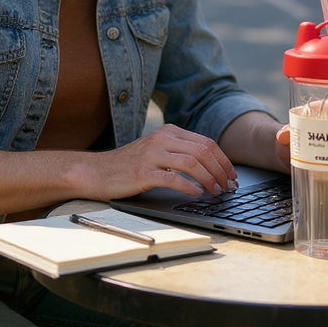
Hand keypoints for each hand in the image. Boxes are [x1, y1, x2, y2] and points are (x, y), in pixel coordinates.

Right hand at [85, 124, 237, 199]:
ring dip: (209, 179)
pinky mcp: (142, 172)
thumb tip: (211, 168)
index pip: (206, 142)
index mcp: (168, 132)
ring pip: (191, 163)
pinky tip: (196, 194)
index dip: (223, 160)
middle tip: (229, 186)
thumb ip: (179, 153)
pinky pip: (172, 178)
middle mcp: (161, 139)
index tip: (231, 175)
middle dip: (221, 170)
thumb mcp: (156, 151)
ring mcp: (152, 154)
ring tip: (216, 191)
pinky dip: (189, 186)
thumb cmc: (128, 165)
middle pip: (203, 151)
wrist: (96, 171)